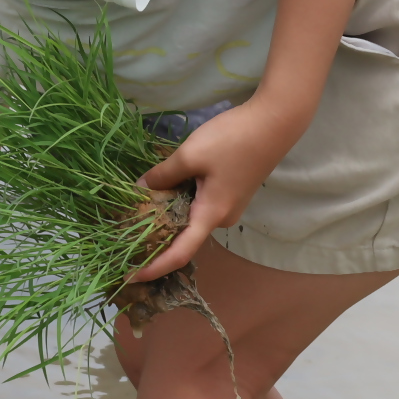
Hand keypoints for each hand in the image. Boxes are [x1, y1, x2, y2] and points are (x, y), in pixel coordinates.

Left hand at [128, 99, 307, 282]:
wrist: (274, 123)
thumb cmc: (232, 140)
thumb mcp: (190, 155)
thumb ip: (163, 174)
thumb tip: (142, 188)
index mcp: (211, 215)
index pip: (180, 253)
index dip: (155, 268)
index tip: (130, 275)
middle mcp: (221, 218)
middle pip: (184, 236)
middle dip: (155, 236)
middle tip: (124, 231)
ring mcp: (228, 206)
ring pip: (191, 217)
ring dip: (167, 214)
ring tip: (139, 205)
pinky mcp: (231, 193)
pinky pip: (200, 205)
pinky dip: (180, 202)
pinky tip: (165, 188)